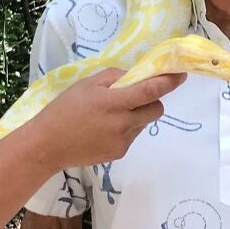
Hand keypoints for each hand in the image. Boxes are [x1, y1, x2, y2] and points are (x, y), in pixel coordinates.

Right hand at [32, 67, 186, 168]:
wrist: (48, 145)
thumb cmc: (64, 110)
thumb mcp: (86, 84)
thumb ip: (114, 78)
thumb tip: (135, 77)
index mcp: (114, 103)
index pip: (150, 91)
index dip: (168, 82)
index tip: (181, 74)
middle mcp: (123, 123)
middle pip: (156, 110)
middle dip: (152, 101)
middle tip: (134, 97)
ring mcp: (123, 141)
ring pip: (143, 123)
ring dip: (136, 115)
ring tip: (110, 115)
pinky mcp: (119, 153)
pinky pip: (132, 136)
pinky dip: (125, 129)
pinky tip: (104, 129)